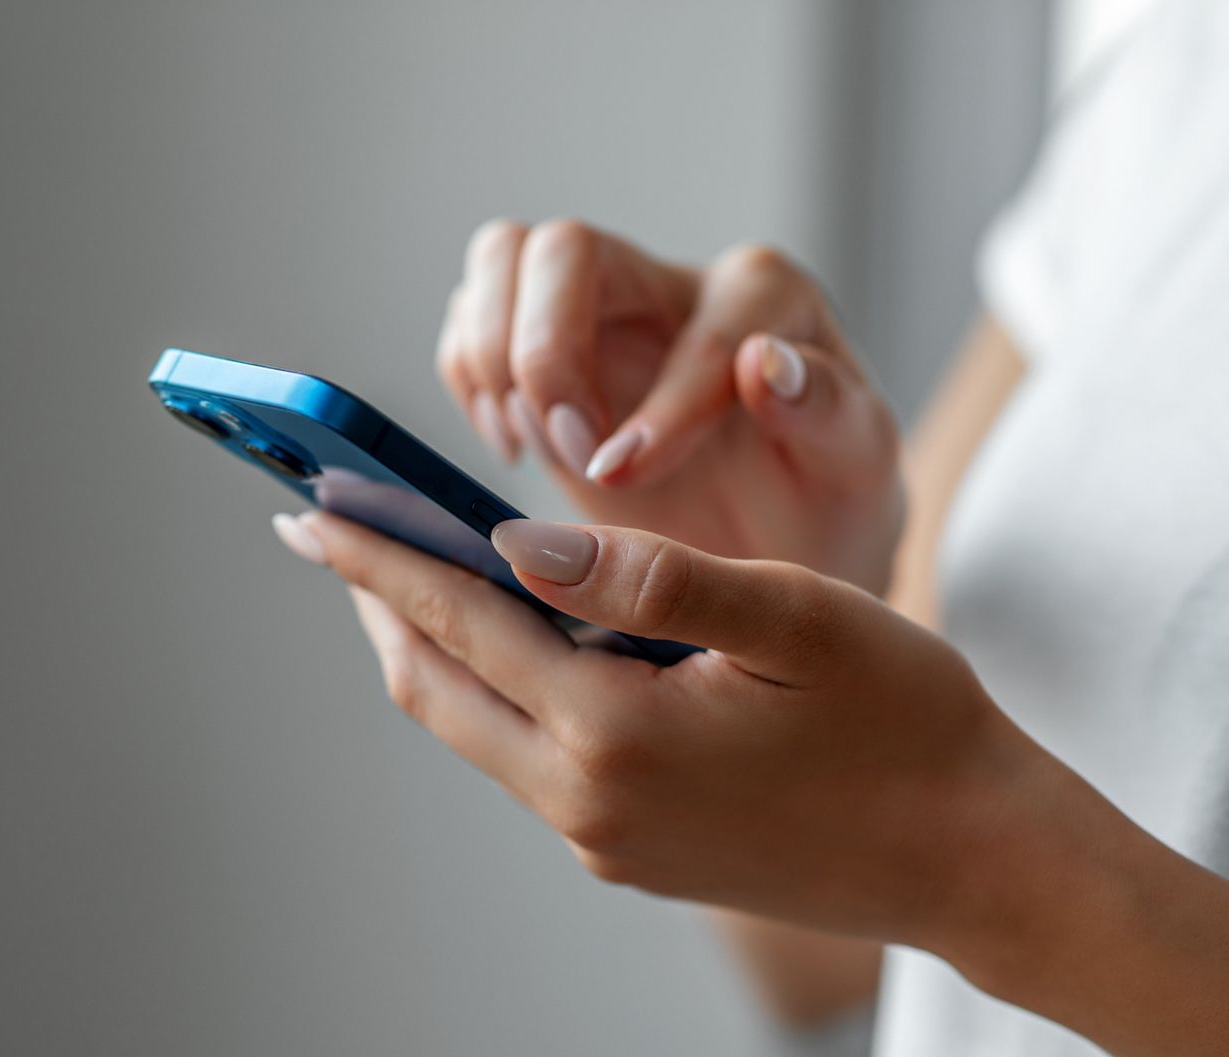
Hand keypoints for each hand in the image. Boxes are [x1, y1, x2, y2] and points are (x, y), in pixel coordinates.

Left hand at [274, 508, 1052, 959]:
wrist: (981, 867)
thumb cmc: (912, 728)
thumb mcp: (798, 619)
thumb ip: (649, 576)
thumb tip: (514, 541)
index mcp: (616, 737)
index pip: (460, 624)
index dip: (378, 559)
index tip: (307, 509)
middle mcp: (586, 804)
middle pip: (436, 690)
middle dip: (379, 604)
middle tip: (329, 532)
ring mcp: (603, 843)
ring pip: (477, 729)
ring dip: (439, 649)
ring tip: (412, 572)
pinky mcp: (629, 857)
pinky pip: (529, 761)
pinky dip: (502, 691)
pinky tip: (519, 641)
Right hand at [439, 221, 901, 592]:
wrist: (767, 544)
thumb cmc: (818, 502)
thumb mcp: (855, 469)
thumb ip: (828, 411)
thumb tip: (764, 365)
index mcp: (767, 300)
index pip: (702, 320)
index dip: (663, 403)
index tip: (630, 480)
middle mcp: (672, 283)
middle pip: (566, 247)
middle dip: (547, 356)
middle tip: (569, 454)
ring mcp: (596, 307)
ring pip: (503, 258)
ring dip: (494, 360)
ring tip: (533, 448)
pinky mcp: (536, 345)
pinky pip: (467, 320)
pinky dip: (469, 381)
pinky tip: (515, 445)